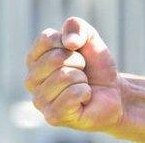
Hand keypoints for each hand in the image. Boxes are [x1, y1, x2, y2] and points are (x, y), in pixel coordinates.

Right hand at [25, 17, 123, 131]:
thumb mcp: (89, 37)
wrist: (113, 92)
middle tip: (82, 71)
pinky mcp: (52, 117)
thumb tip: (69, 43)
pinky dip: (85, 93)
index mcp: (34, 59)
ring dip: (82, 79)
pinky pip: (72, 95)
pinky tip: (84, 99)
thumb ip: (76, 26)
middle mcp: (31, 80)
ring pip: (65, 77)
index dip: (69, 42)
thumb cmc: (95, 66)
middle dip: (78, 62)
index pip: (47, 39)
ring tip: (82, 85)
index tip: (76, 51)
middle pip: (55, 58)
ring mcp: (40, 100)